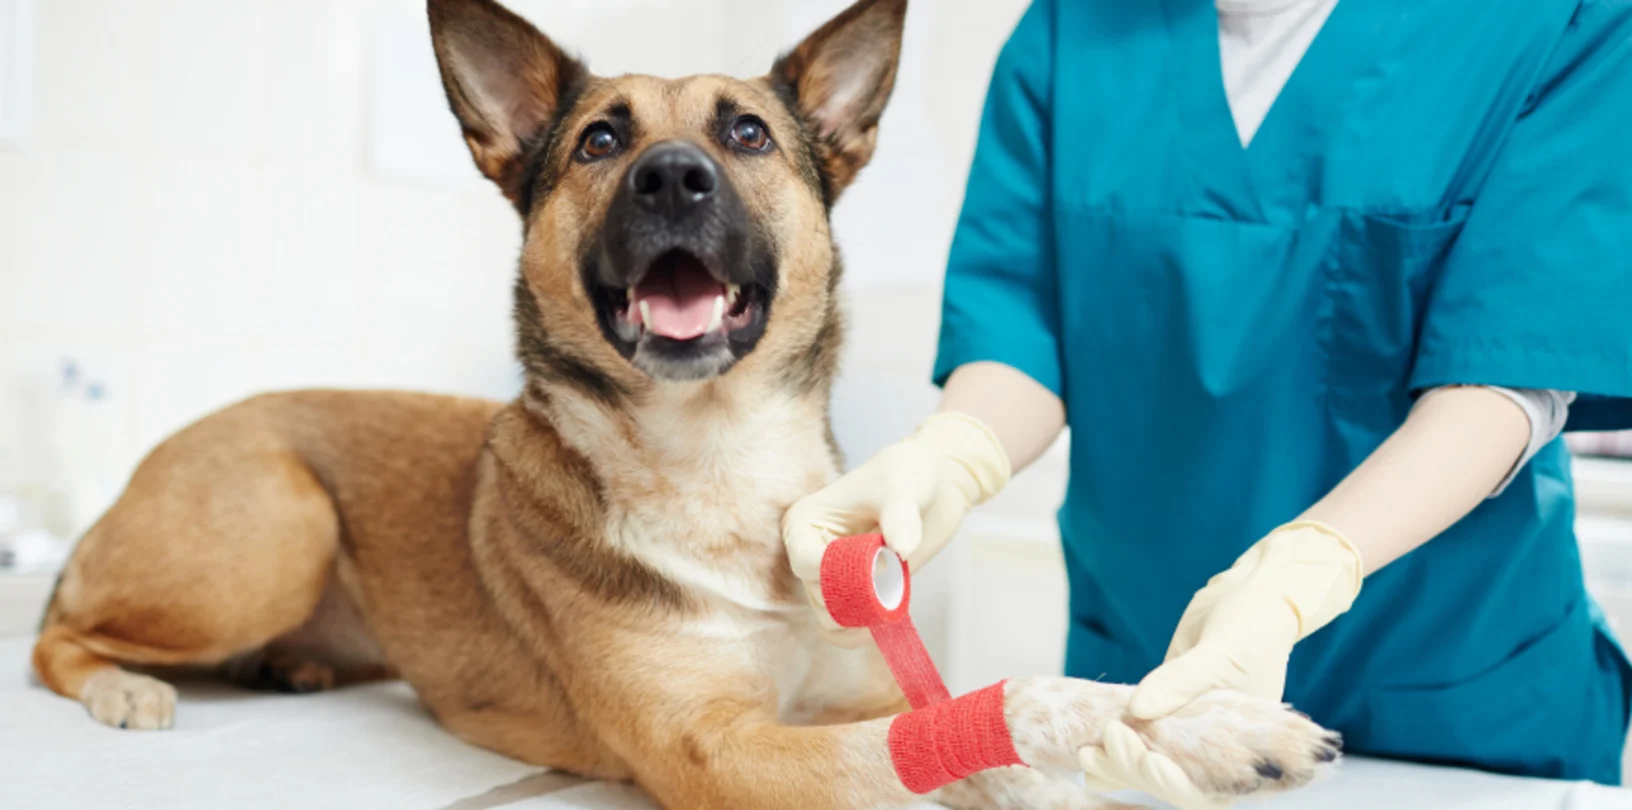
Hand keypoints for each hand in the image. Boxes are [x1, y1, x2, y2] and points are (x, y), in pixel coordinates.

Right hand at [782, 411, 1008, 643]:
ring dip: (864, 616)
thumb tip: (901, 549)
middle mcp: (809, 553)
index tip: (881, 564)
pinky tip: (888, 620)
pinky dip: (863, 632)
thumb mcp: (904, 486)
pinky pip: (844, 629)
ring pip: (831, 618)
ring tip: (896, 596)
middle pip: (819, 596)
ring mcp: (830, 576)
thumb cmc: (908, 474)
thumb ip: (900, 514)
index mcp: (805, 522)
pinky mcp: (853, 593)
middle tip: (895, 580)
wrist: (932, 487)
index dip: (841, 573)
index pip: (807, 563)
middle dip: (857, 597)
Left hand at [1076, 523, 1359, 807]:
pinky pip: (1139, 736)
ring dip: (1118, 765)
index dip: (1177, 784)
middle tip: (1101, 745)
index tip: (1150, 763)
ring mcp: (1188, 733)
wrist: (1248, 598)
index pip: (1209, 787)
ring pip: (1150, 763)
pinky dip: (1115, 747)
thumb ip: (1181, 682)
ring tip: (1085, 754)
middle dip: (1135, 770)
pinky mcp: (1166, 712)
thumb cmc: (1253, 626)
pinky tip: (1086, 754)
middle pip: (1172, 781)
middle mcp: (1217, 749)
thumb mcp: (1222, 653)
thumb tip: (1135, 709)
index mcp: (1246, 749)